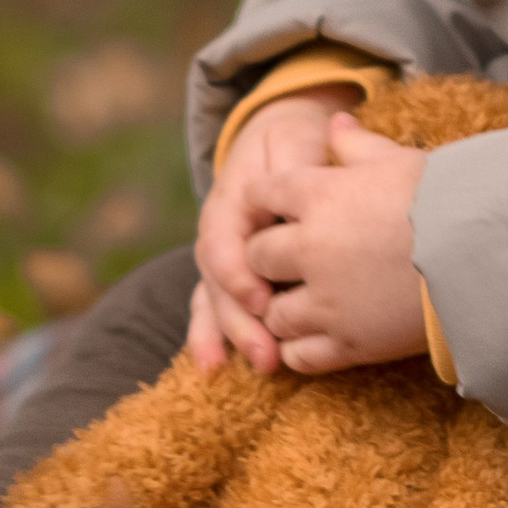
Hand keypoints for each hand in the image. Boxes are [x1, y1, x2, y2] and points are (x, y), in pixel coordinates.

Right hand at [189, 83, 362, 375]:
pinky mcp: (231, 277)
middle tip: (269, 354)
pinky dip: (212, 338)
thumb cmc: (295, 141)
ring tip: (257, 366)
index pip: (223, 241)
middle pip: (219, 284)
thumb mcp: (294, 139)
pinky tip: (215, 369)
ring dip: (231, 337)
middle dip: (240, 322)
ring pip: (215, 302)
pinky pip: (214, 309)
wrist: (283, 138)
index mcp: (231, 200)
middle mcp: (219, 233)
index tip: (262, 299)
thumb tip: (291, 189)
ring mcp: (221, 258)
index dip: (238, 272)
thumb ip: (291, 166)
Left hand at [243, 117, 428, 372]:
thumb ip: (357, 145)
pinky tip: (315, 338)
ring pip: (273, 313)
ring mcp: (326, 302)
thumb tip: (336, 122)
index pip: (261, 195)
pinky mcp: (349, 344)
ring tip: (304, 303)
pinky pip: (300, 355)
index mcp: (318, 195)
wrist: (488, 251)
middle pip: (257, 257)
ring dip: (281, 308)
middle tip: (289, 260)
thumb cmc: (448, 195)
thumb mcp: (398, 159)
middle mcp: (309, 249)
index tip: (278, 210)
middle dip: (267, 258)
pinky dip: (299, 349)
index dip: (266, 202)